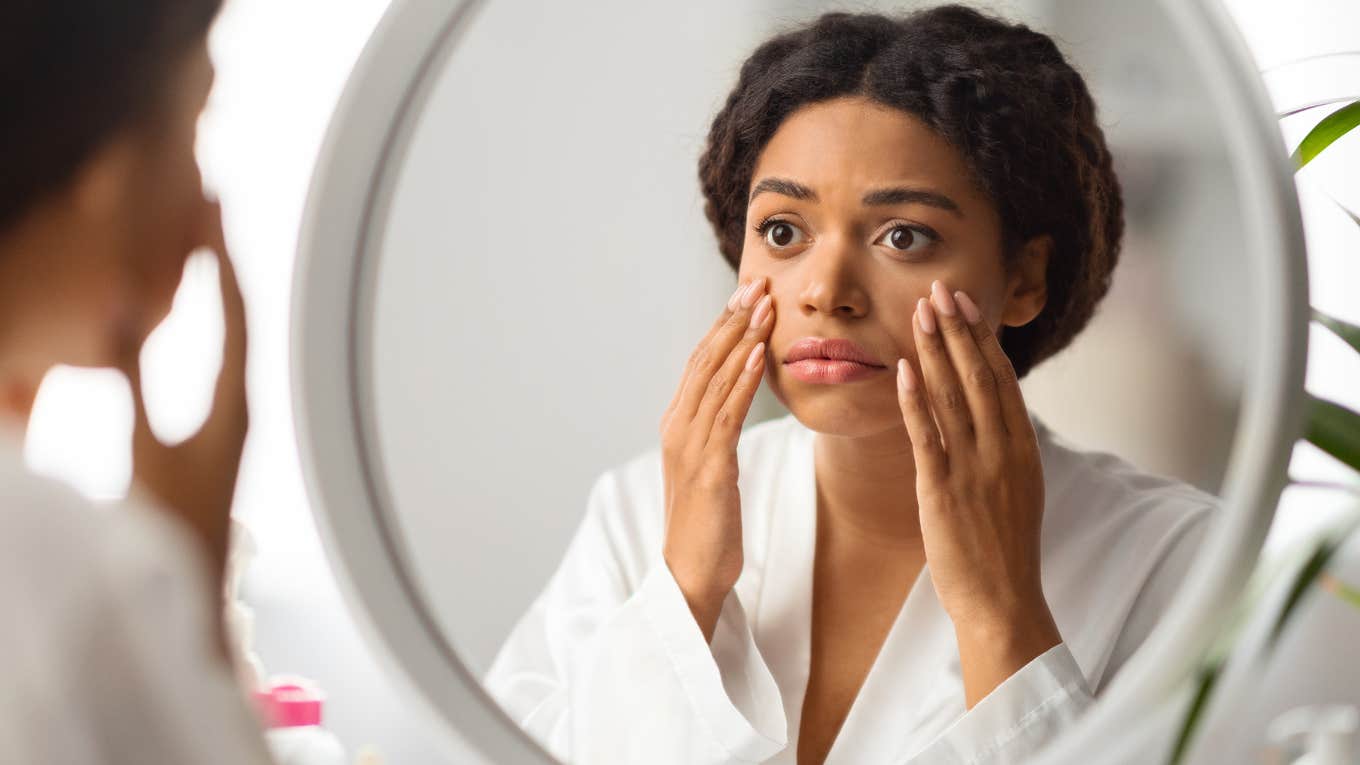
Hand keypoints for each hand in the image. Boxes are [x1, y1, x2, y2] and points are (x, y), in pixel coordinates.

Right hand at [116, 197, 247, 658]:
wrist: (195, 585)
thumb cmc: (171, 526)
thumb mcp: (144, 448)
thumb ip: (131, 380)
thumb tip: (120, 312)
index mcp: (234, 403)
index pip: (232, 314)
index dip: (220, 260)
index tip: (212, 211)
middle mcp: (245, 402)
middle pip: (240, 313)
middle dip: (224, 258)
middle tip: (212, 205)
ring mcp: (237, 413)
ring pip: (235, 332)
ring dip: (222, 283)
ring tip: (208, 238)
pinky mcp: (225, 426)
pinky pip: (224, 353)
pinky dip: (215, 316)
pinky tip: (204, 306)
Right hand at [659, 275, 772, 642]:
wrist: (692, 575)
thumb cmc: (708, 524)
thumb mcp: (712, 468)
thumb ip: (718, 431)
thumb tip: (738, 399)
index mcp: (677, 424)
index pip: (699, 362)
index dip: (723, 325)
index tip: (747, 293)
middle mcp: (677, 427)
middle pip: (705, 360)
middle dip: (733, 319)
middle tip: (758, 284)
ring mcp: (690, 447)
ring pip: (715, 379)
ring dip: (741, 338)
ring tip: (764, 306)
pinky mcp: (709, 469)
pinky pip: (726, 415)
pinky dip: (741, 381)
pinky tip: (758, 355)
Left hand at [895, 279, 1060, 706]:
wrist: (1003, 601)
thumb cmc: (1004, 551)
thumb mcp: (1017, 491)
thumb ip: (1005, 450)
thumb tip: (994, 416)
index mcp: (1022, 450)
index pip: (1002, 380)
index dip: (982, 339)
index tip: (965, 305)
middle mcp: (1002, 451)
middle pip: (979, 377)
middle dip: (957, 330)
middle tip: (940, 289)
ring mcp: (974, 469)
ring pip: (954, 397)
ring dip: (936, 350)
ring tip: (919, 312)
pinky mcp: (943, 490)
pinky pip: (928, 436)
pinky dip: (915, 400)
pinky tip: (904, 369)